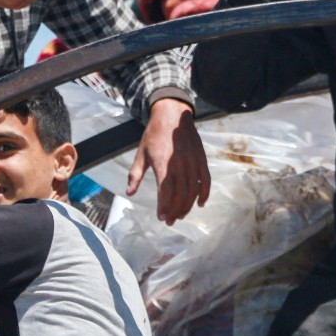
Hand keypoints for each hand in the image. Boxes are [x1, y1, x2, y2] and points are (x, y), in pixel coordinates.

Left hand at [129, 98, 210, 224]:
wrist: (172, 115)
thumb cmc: (154, 135)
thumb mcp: (141, 154)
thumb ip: (135, 175)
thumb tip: (130, 193)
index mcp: (163, 164)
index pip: (166, 191)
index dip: (164, 206)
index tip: (161, 217)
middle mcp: (179, 164)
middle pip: (181, 194)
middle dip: (175, 210)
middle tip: (170, 220)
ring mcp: (192, 162)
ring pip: (193, 190)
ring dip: (187, 205)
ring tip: (180, 215)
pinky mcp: (201, 159)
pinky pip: (206, 180)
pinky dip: (205, 193)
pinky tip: (200, 204)